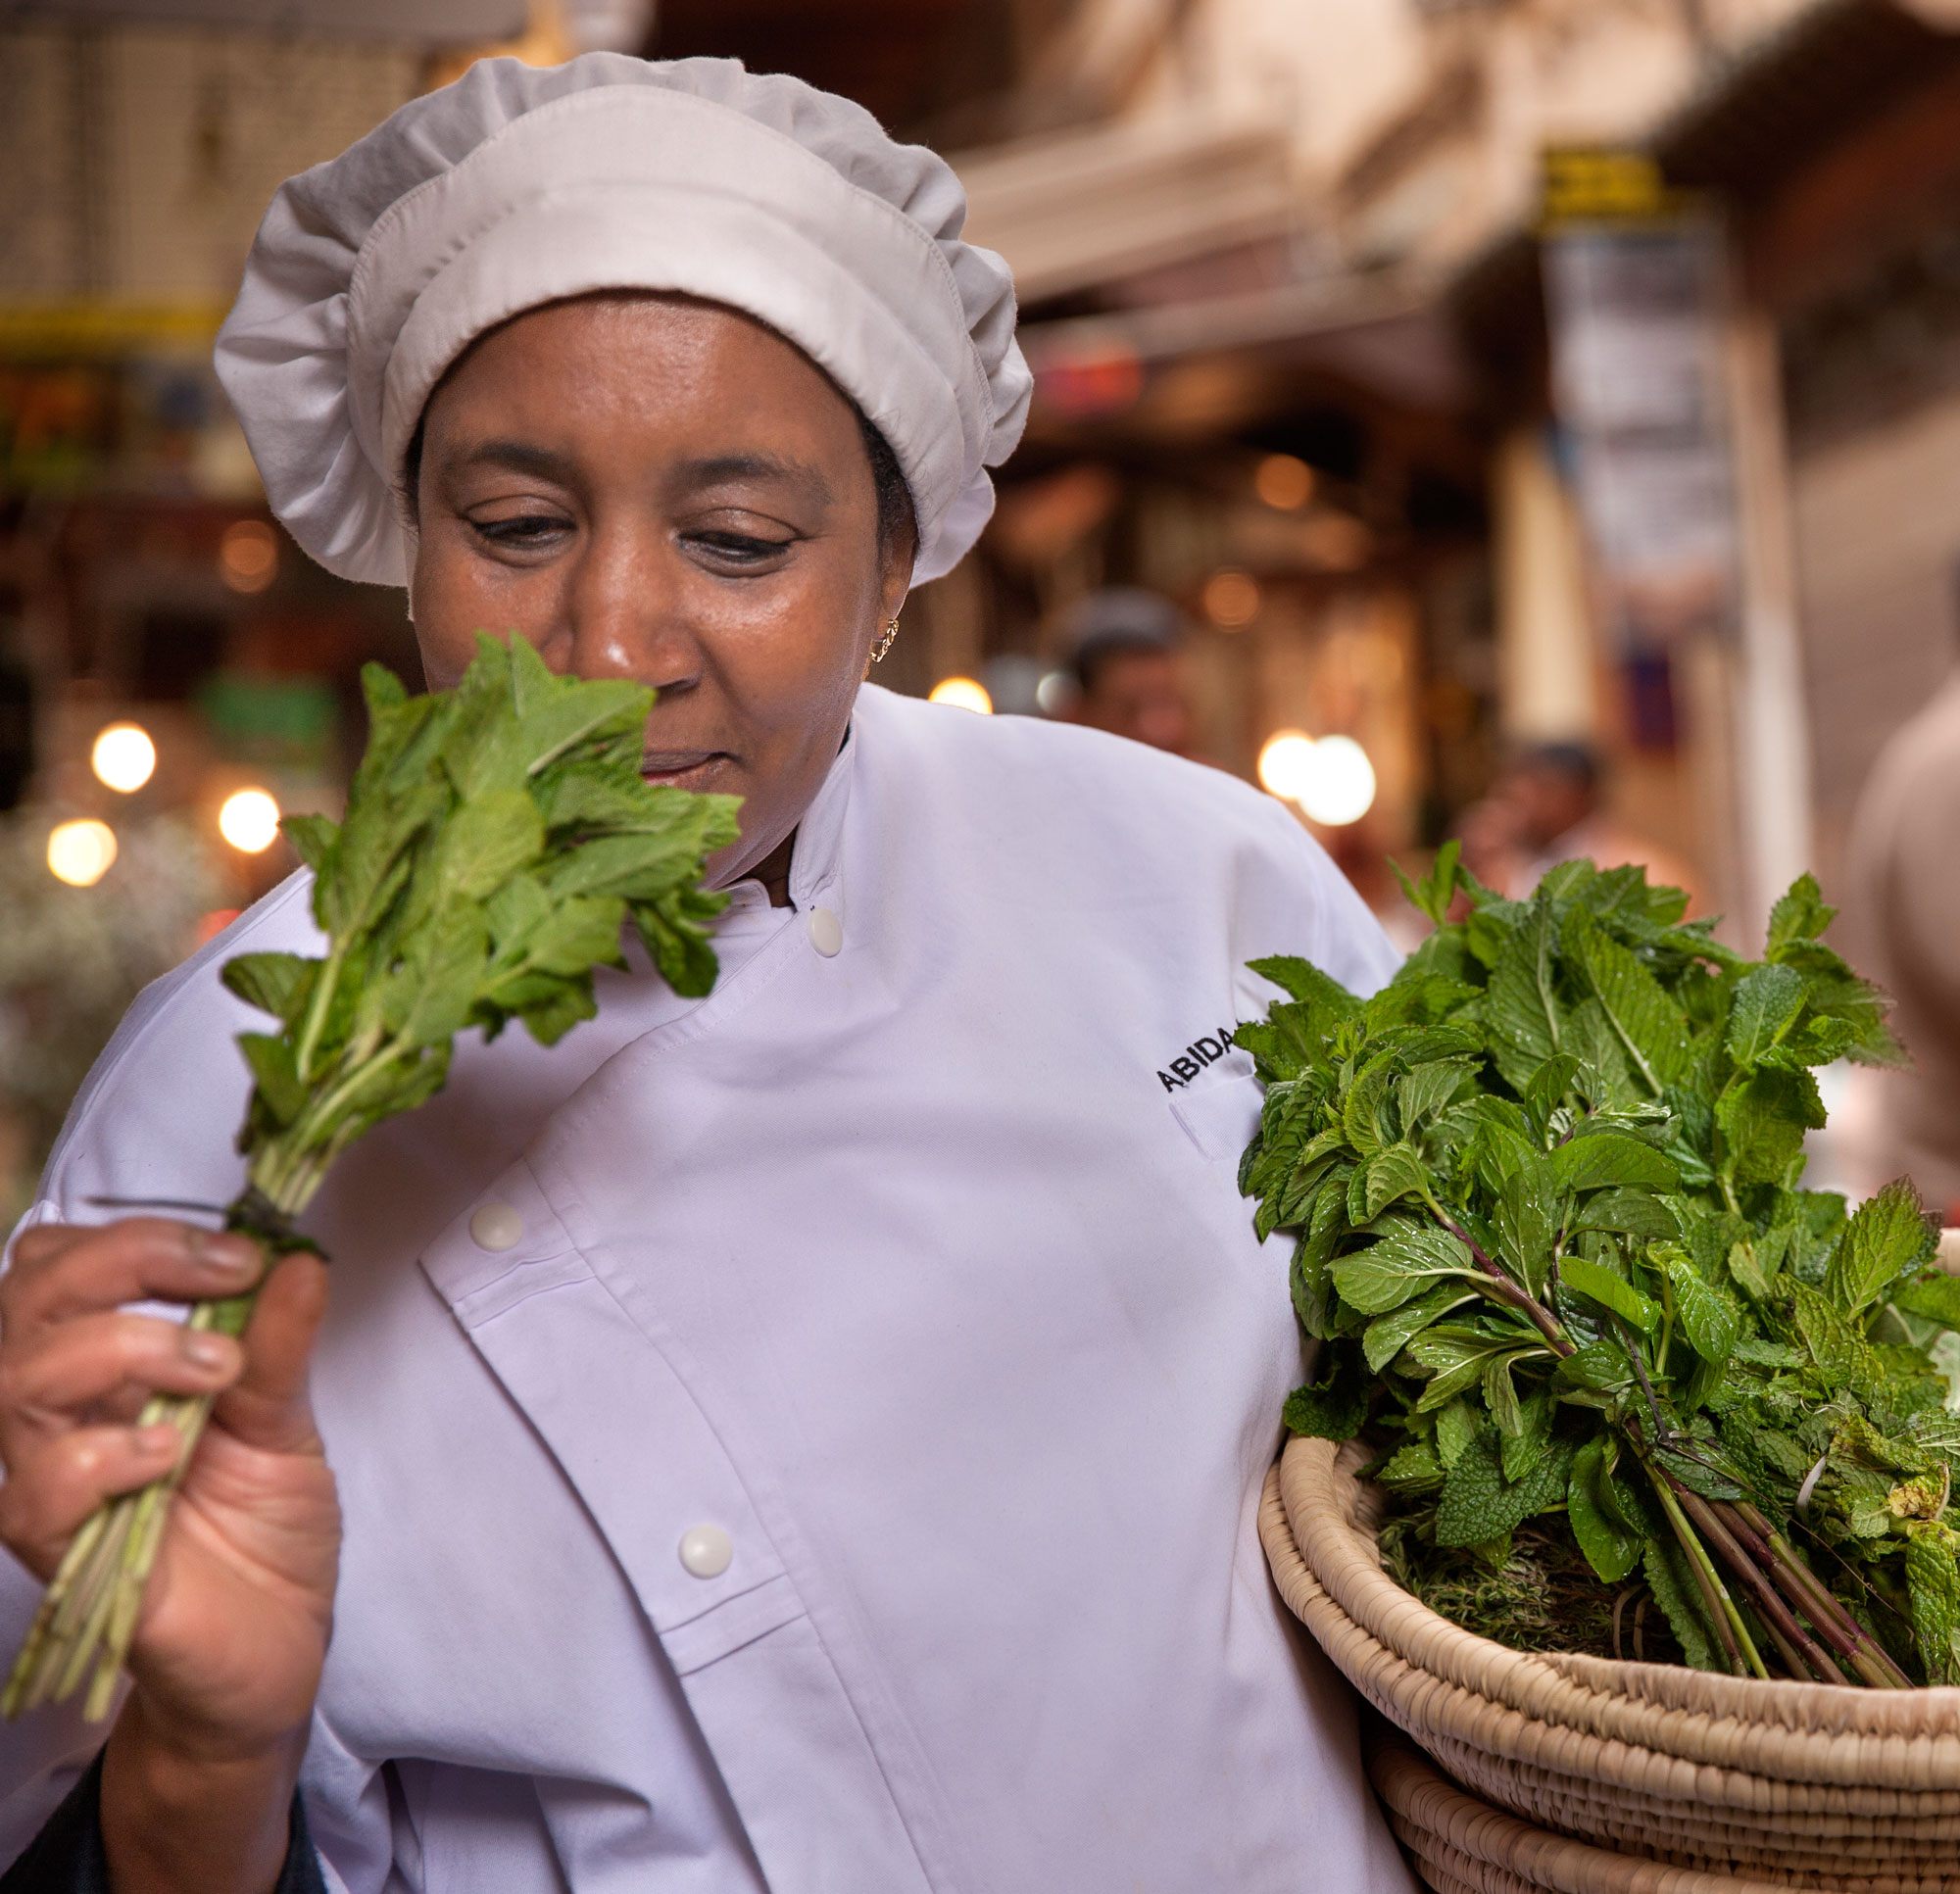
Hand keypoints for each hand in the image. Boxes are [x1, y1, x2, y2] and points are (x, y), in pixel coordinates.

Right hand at [0, 1218, 340, 1890]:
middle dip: (123, 1264)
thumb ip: (280, 1346)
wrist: (275, 1648)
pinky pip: (34, 1495)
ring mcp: (61, 1486)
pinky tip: (163, 1454)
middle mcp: (69, 1415)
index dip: (137, 1237)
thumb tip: (296, 1260)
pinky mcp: (68, 1559)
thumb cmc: (265, 1533)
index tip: (238, 1253)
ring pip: (17, 1385)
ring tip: (214, 1374)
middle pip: (29, 1303)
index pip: (62, 1267)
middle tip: (224, 1280)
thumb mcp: (289, 1423)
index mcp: (114, 1369)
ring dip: (122, 1350)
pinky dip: (96, 1455)